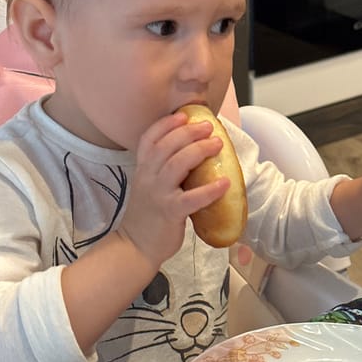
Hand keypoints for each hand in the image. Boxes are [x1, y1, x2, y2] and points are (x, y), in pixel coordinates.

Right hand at [117, 111, 229, 266]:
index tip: (183, 115)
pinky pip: (192, 198)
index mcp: (142, 169)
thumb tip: (194, 155)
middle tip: (208, 126)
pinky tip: (225, 183)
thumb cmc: (148, 215)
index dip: (165, 124)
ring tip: (217, 144)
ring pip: (177, 164)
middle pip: (165, 146)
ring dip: (199, 150)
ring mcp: (157, 194)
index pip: (148, 139)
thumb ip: (164, 170)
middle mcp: (147, 177)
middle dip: (188, 132)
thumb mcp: (149, 186)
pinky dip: (210, 189)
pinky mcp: (170, 212)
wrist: (136, 246)